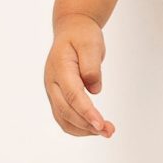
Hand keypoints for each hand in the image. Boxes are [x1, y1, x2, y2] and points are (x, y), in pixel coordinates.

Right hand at [45, 15, 115, 136]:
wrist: (70, 31)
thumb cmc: (82, 36)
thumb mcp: (91, 43)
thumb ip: (92, 66)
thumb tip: (94, 89)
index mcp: (60, 68)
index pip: (73, 95)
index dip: (86, 112)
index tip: (100, 125)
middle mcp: (52, 83)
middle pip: (66, 111)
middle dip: (87, 125)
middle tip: (110, 131)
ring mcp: (52, 91)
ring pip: (63, 119)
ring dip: (83, 129)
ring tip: (107, 131)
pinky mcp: (57, 96)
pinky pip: (64, 117)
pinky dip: (78, 127)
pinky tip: (94, 128)